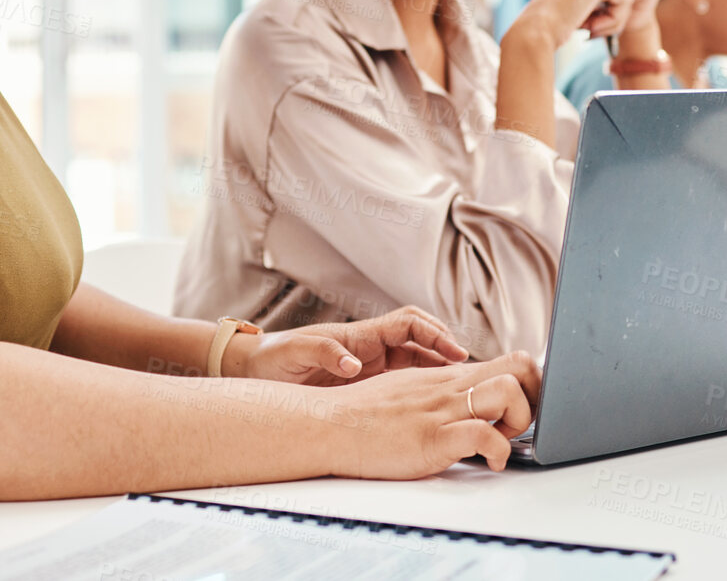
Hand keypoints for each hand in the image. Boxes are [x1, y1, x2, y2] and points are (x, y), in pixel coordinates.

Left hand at [234, 306, 469, 384]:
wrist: (255, 371)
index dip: (435, 333)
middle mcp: (370, 346)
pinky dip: (422, 385)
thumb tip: (353, 364)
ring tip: (463, 387)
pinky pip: (402, 379)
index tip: (455, 351)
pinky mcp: (365, 384)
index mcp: (360, 335)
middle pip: (421, 338)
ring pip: (416, 360)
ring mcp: (370, 365)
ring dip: (439, 368)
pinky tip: (434, 403)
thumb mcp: (297, 353)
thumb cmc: (274, 358)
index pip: (409, 323)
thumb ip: (326, 355)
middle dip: (447, 348)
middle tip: (471, 370)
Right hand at [330, 352, 541, 476]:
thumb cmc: (363, 414)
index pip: (509, 360)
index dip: (531, 384)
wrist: (328, 425)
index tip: (528, 407)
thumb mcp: (408, 390)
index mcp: (447, 375)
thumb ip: (439, 390)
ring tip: (504, 440)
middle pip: (520, 365)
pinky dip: (499, 453)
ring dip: (522, 420)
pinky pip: (485, 436)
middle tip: (524, 422)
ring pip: (509, 391)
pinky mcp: (433, 438)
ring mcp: (442, 410)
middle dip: (537, 396)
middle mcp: (450, 386)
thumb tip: (464, 400)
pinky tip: (490, 463)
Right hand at [503, 0, 633, 50]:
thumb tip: (621, 6)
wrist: (535, 31)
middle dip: (609, 16)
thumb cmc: (546, 28)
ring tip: (589, 31)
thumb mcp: (570, 10)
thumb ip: (590, 3)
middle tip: (589, 32)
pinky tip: (591, 27)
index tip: (584, 27)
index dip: (602, 12)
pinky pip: (625, 3)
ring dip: (611, 21)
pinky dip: (613, 21)